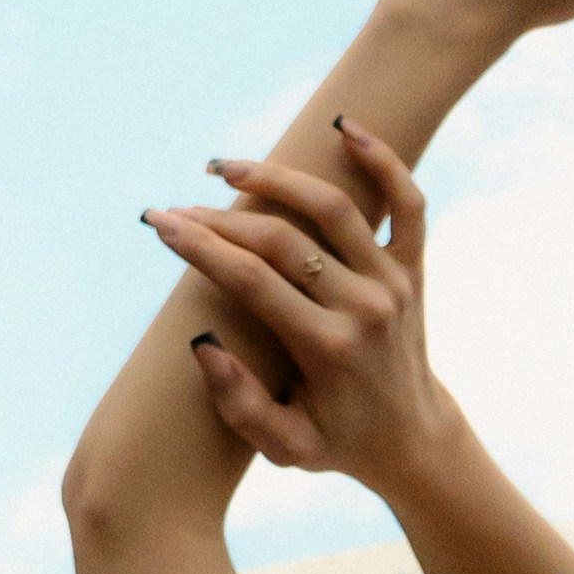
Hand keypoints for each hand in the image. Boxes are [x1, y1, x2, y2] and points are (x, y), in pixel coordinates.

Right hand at [146, 121, 454, 496]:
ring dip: (276, 179)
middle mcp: (365, 307)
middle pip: (282, 240)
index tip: (159, 224)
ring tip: (226, 170)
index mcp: (329, 349)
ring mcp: (393, 282)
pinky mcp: (413, 267)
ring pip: (333, 208)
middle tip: (177, 207)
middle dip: (220, 219)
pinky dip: (383, 159)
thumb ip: (241, 406)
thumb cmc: (338, 443)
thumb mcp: (286, 447)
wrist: (412, 440)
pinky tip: (342, 126)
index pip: (253, 282)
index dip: (200, 248)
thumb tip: (202, 344)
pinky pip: (408, 201)